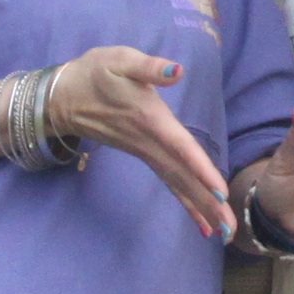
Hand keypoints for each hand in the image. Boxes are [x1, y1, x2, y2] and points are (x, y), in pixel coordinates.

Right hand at [42, 46, 233, 240]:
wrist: (62, 97)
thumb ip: (149, 67)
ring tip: (223, 233)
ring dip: (199, 208)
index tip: (219, 193)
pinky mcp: (142, 154)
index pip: (180, 147)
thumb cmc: (94, 73)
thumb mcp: (120, 60)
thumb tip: (176, 71)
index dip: (200, 169)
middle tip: (231, 231)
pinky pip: (168, 181)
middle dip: (207, 203)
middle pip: (182, 176)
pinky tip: (200, 220)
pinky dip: (185, 200)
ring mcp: (144, 152)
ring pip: (176, 183)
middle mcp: (149, 142)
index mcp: (150, 118)